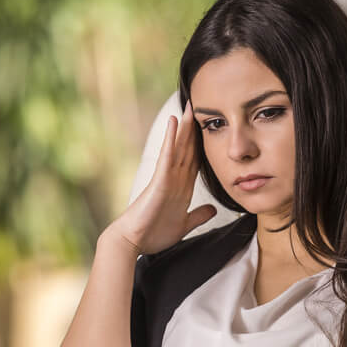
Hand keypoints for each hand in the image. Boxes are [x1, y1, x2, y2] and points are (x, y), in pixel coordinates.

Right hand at [108, 99, 216, 254]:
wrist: (133, 241)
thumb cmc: (153, 234)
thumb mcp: (184, 224)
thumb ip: (198, 215)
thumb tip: (213, 209)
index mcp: (182, 188)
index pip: (196, 161)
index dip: (203, 144)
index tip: (211, 128)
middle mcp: (175, 178)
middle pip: (188, 148)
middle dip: (195, 128)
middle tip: (200, 105)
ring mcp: (167, 177)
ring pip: (179, 146)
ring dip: (184, 126)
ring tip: (189, 105)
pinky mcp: (159, 180)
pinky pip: (167, 155)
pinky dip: (171, 138)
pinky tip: (174, 122)